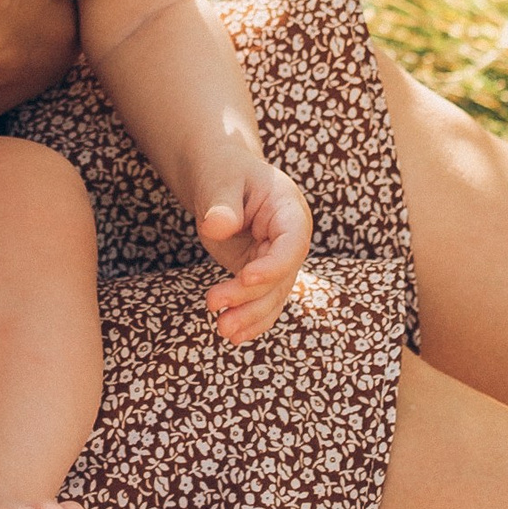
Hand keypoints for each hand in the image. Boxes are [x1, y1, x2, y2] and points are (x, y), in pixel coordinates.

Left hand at [199, 162, 311, 342]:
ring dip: (250, 316)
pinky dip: (251, 319)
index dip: (274, 265)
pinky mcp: (261, 273)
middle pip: (280, 276)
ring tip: (222, 330)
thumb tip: (217, 226)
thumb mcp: (220, 181)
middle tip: (214, 305)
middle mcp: (291, 240)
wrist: (220, 178)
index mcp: (290, 212)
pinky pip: (263, 301)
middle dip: (250, 296)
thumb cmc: (223, 173)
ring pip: (273, 296)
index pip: (292, 244)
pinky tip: (234, 335)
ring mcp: (278, 259)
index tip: (246, 277)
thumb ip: (222, 205)